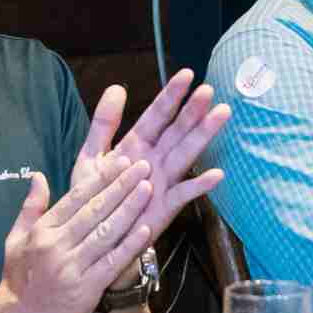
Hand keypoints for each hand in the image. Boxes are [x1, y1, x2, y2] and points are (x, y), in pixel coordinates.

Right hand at [0, 155, 158, 312]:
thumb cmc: (17, 280)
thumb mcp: (15, 240)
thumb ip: (30, 207)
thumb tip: (38, 176)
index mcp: (42, 231)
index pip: (75, 198)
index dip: (100, 178)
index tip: (120, 162)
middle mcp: (57, 246)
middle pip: (95, 210)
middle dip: (121, 186)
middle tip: (143, 166)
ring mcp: (73, 268)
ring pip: (107, 232)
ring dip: (130, 209)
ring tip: (148, 189)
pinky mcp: (86, 289)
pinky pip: (113, 262)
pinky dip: (130, 245)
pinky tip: (147, 229)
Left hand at [68, 72, 230, 284]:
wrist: (93, 238)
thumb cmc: (94, 197)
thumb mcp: (92, 156)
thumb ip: (103, 124)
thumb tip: (117, 87)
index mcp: (136, 144)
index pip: (157, 115)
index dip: (171, 96)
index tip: (187, 74)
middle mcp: (155, 159)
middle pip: (176, 130)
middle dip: (192, 110)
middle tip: (209, 90)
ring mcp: (163, 181)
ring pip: (186, 153)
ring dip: (203, 135)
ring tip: (221, 114)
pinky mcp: (166, 206)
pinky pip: (185, 193)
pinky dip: (200, 185)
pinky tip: (216, 174)